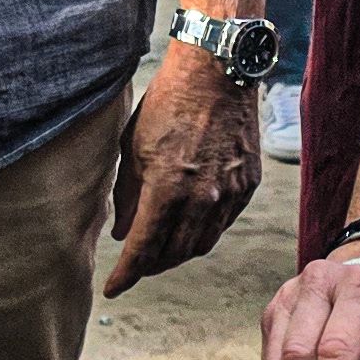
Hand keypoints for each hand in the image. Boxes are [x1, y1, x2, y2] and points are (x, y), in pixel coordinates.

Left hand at [102, 43, 263, 296]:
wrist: (218, 71)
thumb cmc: (168, 103)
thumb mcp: (133, 148)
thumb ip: (127, 196)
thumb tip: (122, 233)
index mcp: (167, 187)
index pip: (143, 248)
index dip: (125, 274)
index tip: (112, 287)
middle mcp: (202, 197)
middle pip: (174, 254)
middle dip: (151, 266)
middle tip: (135, 268)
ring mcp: (229, 193)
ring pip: (201, 244)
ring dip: (177, 255)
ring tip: (160, 253)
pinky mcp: (247, 185)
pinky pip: (223, 224)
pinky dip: (202, 234)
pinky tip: (189, 229)